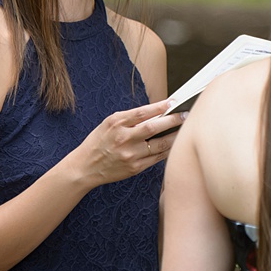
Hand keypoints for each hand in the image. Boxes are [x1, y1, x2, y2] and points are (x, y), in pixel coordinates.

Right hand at [71, 99, 185, 185]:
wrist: (85, 167)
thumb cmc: (98, 142)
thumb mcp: (109, 124)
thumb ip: (130, 118)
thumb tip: (156, 111)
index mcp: (116, 123)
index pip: (143, 112)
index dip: (160, 106)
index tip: (173, 102)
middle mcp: (123, 138)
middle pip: (154, 127)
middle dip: (173, 120)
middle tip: (186, 115)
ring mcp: (130, 155)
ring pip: (160, 144)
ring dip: (175, 136)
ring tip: (184, 130)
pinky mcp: (135, 168)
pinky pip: (157, 158)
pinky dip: (168, 150)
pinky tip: (174, 144)